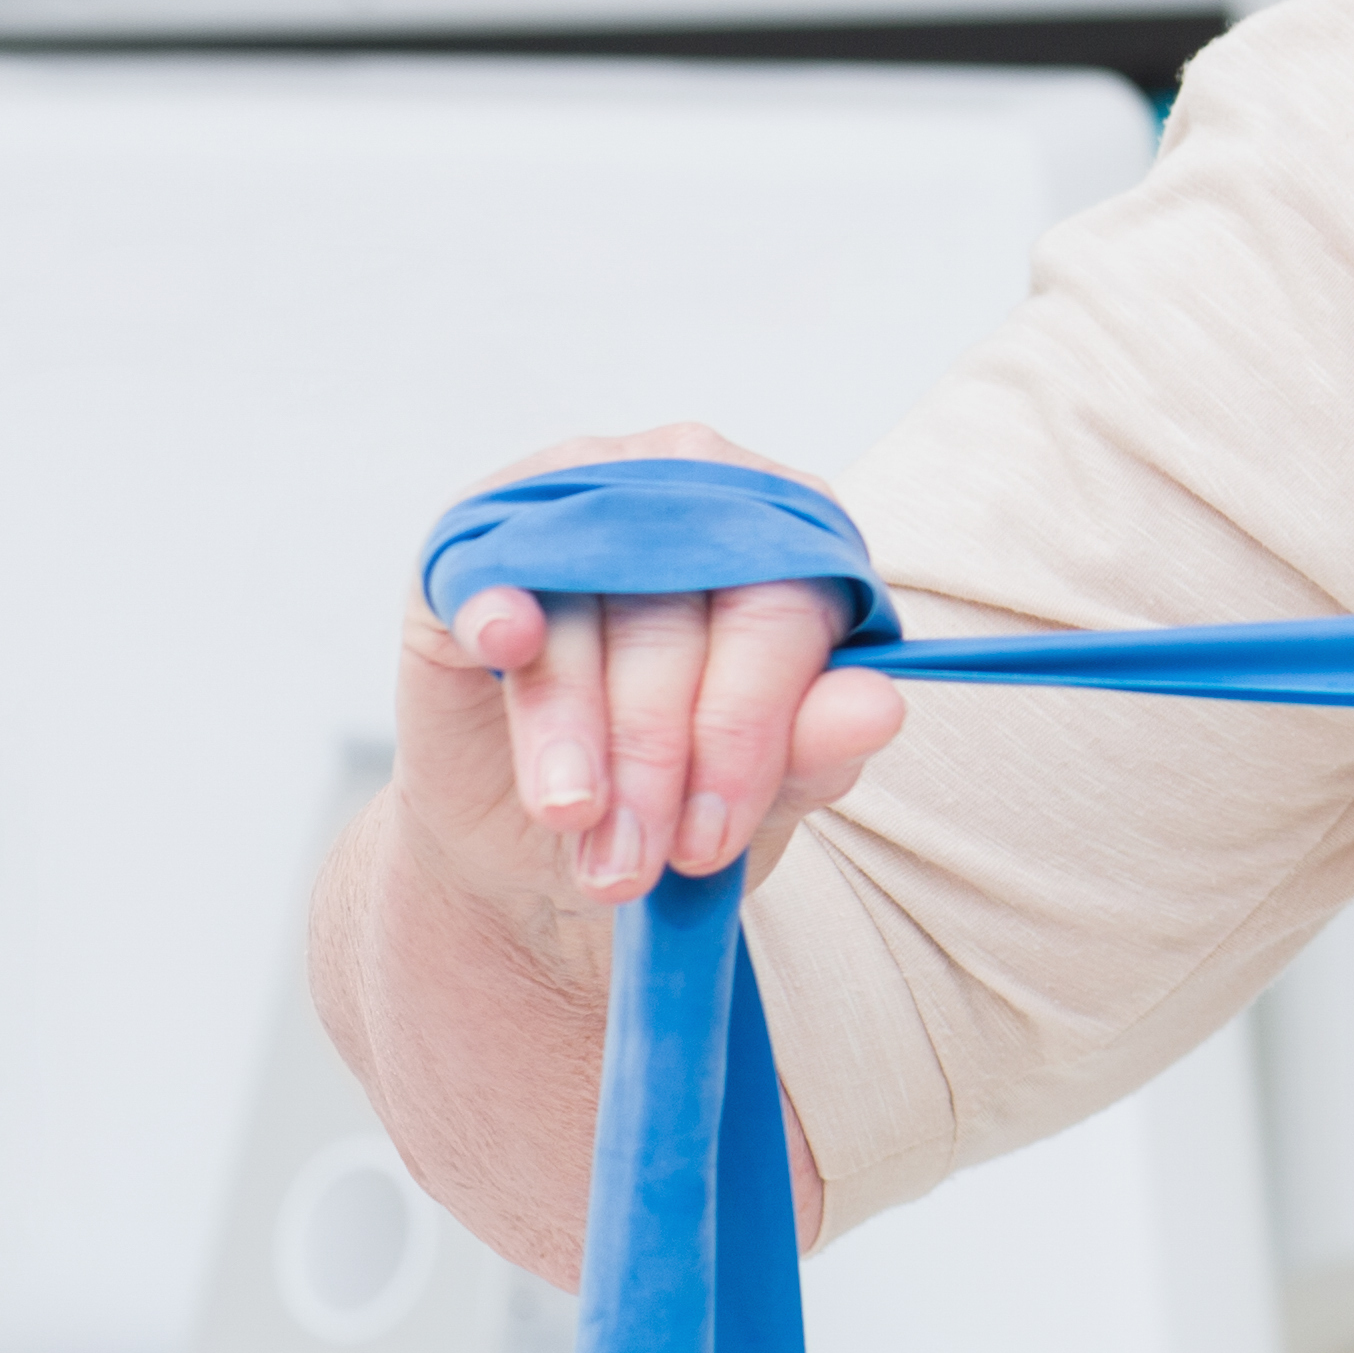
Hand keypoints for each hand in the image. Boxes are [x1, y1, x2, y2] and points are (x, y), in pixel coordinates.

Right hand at [397, 426, 906, 945]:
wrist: (540, 837)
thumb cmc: (676, 793)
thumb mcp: (760, 790)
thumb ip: (818, 744)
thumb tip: (878, 709)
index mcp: (793, 536)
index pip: (782, 612)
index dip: (745, 731)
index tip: (709, 841)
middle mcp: (694, 490)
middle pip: (679, 612)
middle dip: (655, 752)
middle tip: (630, 862)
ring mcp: (579, 504)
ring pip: (581, 609)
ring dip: (572, 728)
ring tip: (571, 822)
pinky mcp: (474, 543)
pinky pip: (487, 563)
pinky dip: (497, 605)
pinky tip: (506, 643)